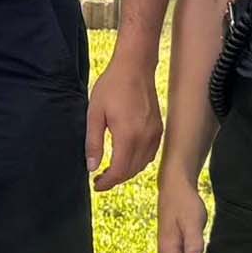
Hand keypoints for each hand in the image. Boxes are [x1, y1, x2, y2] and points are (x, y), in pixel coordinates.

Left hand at [85, 61, 162, 190]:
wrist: (135, 67)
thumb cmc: (112, 87)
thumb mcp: (94, 113)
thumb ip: (93, 142)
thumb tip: (91, 167)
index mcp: (128, 135)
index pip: (119, 171)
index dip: (107, 182)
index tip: (96, 185)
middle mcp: (145, 138)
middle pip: (132, 171)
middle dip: (115, 179)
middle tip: (100, 180)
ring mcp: (155, 134)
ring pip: (143, 165)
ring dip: (127, 172)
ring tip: (110, 170)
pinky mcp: (159, 129)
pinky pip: (151, 154)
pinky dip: (139, 162)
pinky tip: (126, 157)